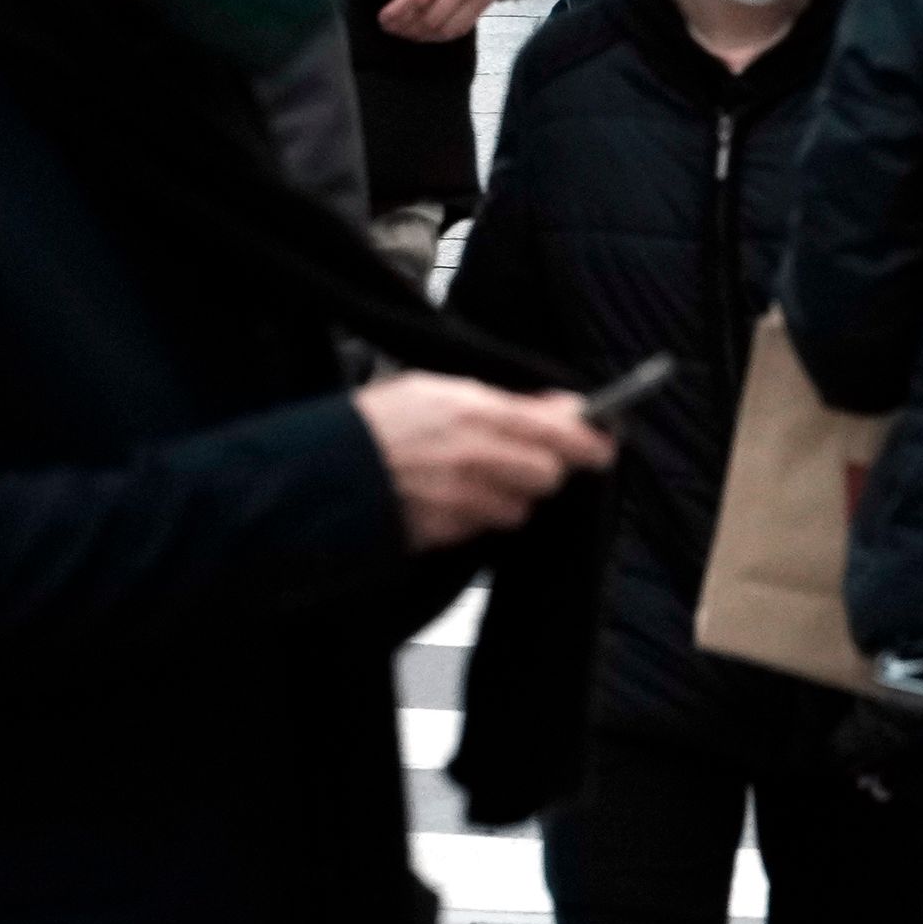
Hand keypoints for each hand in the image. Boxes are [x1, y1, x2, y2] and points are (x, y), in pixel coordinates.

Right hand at [352, 375, 615, 548]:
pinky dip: (473, 517)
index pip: (556, 430)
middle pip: (547, 476)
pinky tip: (444, 497)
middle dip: (542, 470)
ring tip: (469, 478)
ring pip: (518, 509)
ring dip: (506, 497)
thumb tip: (562, 406)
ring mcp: (460, 501)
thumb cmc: (374, 423)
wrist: (319, 471)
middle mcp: (475, 458)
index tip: (604, 446)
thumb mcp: (436, 389)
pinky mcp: (445, 534)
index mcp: (475, 412)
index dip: (588, 441)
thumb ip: (503, 400)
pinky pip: (481, 529)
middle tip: (523, 459)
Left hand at [379, 0, 510, 43]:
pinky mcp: (489, 0)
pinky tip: (427, 31)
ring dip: (422, 36)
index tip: (382, 18)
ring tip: (405, 32)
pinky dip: (442, 35)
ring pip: (447, 29)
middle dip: (406, 27)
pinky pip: (463, 28)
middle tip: (390, 27)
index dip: (397, 13)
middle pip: (431, 18)